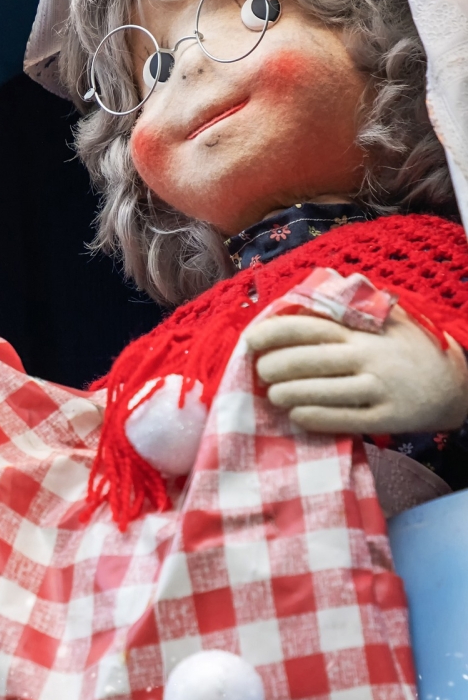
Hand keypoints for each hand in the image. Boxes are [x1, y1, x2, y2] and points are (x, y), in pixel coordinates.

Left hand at [244, 307, 467, 435]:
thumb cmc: (411, 348)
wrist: (456, 385)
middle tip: (260, 371)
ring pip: (322, 392)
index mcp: (363, 331)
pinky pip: (343, 420)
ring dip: (289, 393)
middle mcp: (368, 357)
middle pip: (310, 360)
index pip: (311, 326)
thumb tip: (326, 279)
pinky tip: (296, 415)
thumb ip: (357, 303)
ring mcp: (377, 389)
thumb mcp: (389, 319)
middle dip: (276, 366)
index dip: (276, 332)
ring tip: (271, 394)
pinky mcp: (386, 418)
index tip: (252, 339)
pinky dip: (314, 417)